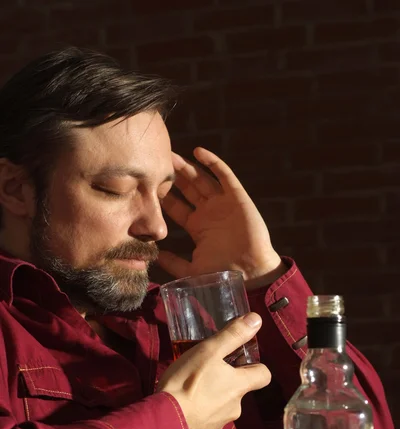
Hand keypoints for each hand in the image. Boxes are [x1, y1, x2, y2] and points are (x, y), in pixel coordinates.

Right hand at [156, 313, 270, 428]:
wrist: (165, 422)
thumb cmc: (187, 382)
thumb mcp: (208, 351)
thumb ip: (232, 335)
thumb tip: (256, 319)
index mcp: (240, 386)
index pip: (264, 375)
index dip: (256, 365)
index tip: (239, 358)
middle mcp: (236, 407)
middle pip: (239, 389)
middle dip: (227, 379)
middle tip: (207, 368)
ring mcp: (220, 422)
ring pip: (222, 403)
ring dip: (212, 394)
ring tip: (191, 384)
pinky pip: (207, 416)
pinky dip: (200, 408)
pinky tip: (183, 402)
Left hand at [157, 147, 286, 288]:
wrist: (250, 273)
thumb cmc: (223, 274)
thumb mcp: (191, 269)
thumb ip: (173, 263)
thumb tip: (153, 255)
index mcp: (198, 227)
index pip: (176, 207)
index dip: (162, 196)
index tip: (146, 187)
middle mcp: (209, 212)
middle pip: (187, 189)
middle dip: (172, 177)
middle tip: (156, 163)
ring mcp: (223, 203)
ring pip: (201, 179)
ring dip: (187, 167)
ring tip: (170, 155)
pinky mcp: (237, 197)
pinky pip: (224, 175)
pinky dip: (212, 162)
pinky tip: (197, 152)